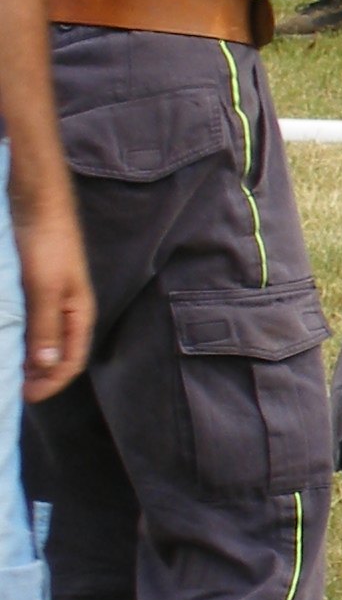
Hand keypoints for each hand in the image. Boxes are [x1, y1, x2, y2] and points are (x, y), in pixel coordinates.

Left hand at [15, 201, 90, 401]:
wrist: (35, 202)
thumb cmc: (47, 243)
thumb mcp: (44, 288)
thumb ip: (46, 326)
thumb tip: (47, 366)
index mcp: (77, 314)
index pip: (69, 361)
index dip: (49, 383)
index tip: (23, 396)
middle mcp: (64, 312)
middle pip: (55, 354)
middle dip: (35, 375)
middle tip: (9, 388)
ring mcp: (47, 301)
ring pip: (38, 340)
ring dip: (24, 357)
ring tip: (4, 369)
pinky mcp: (31, 290)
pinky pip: (25, 323)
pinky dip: (14, 337)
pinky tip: (2, 339)